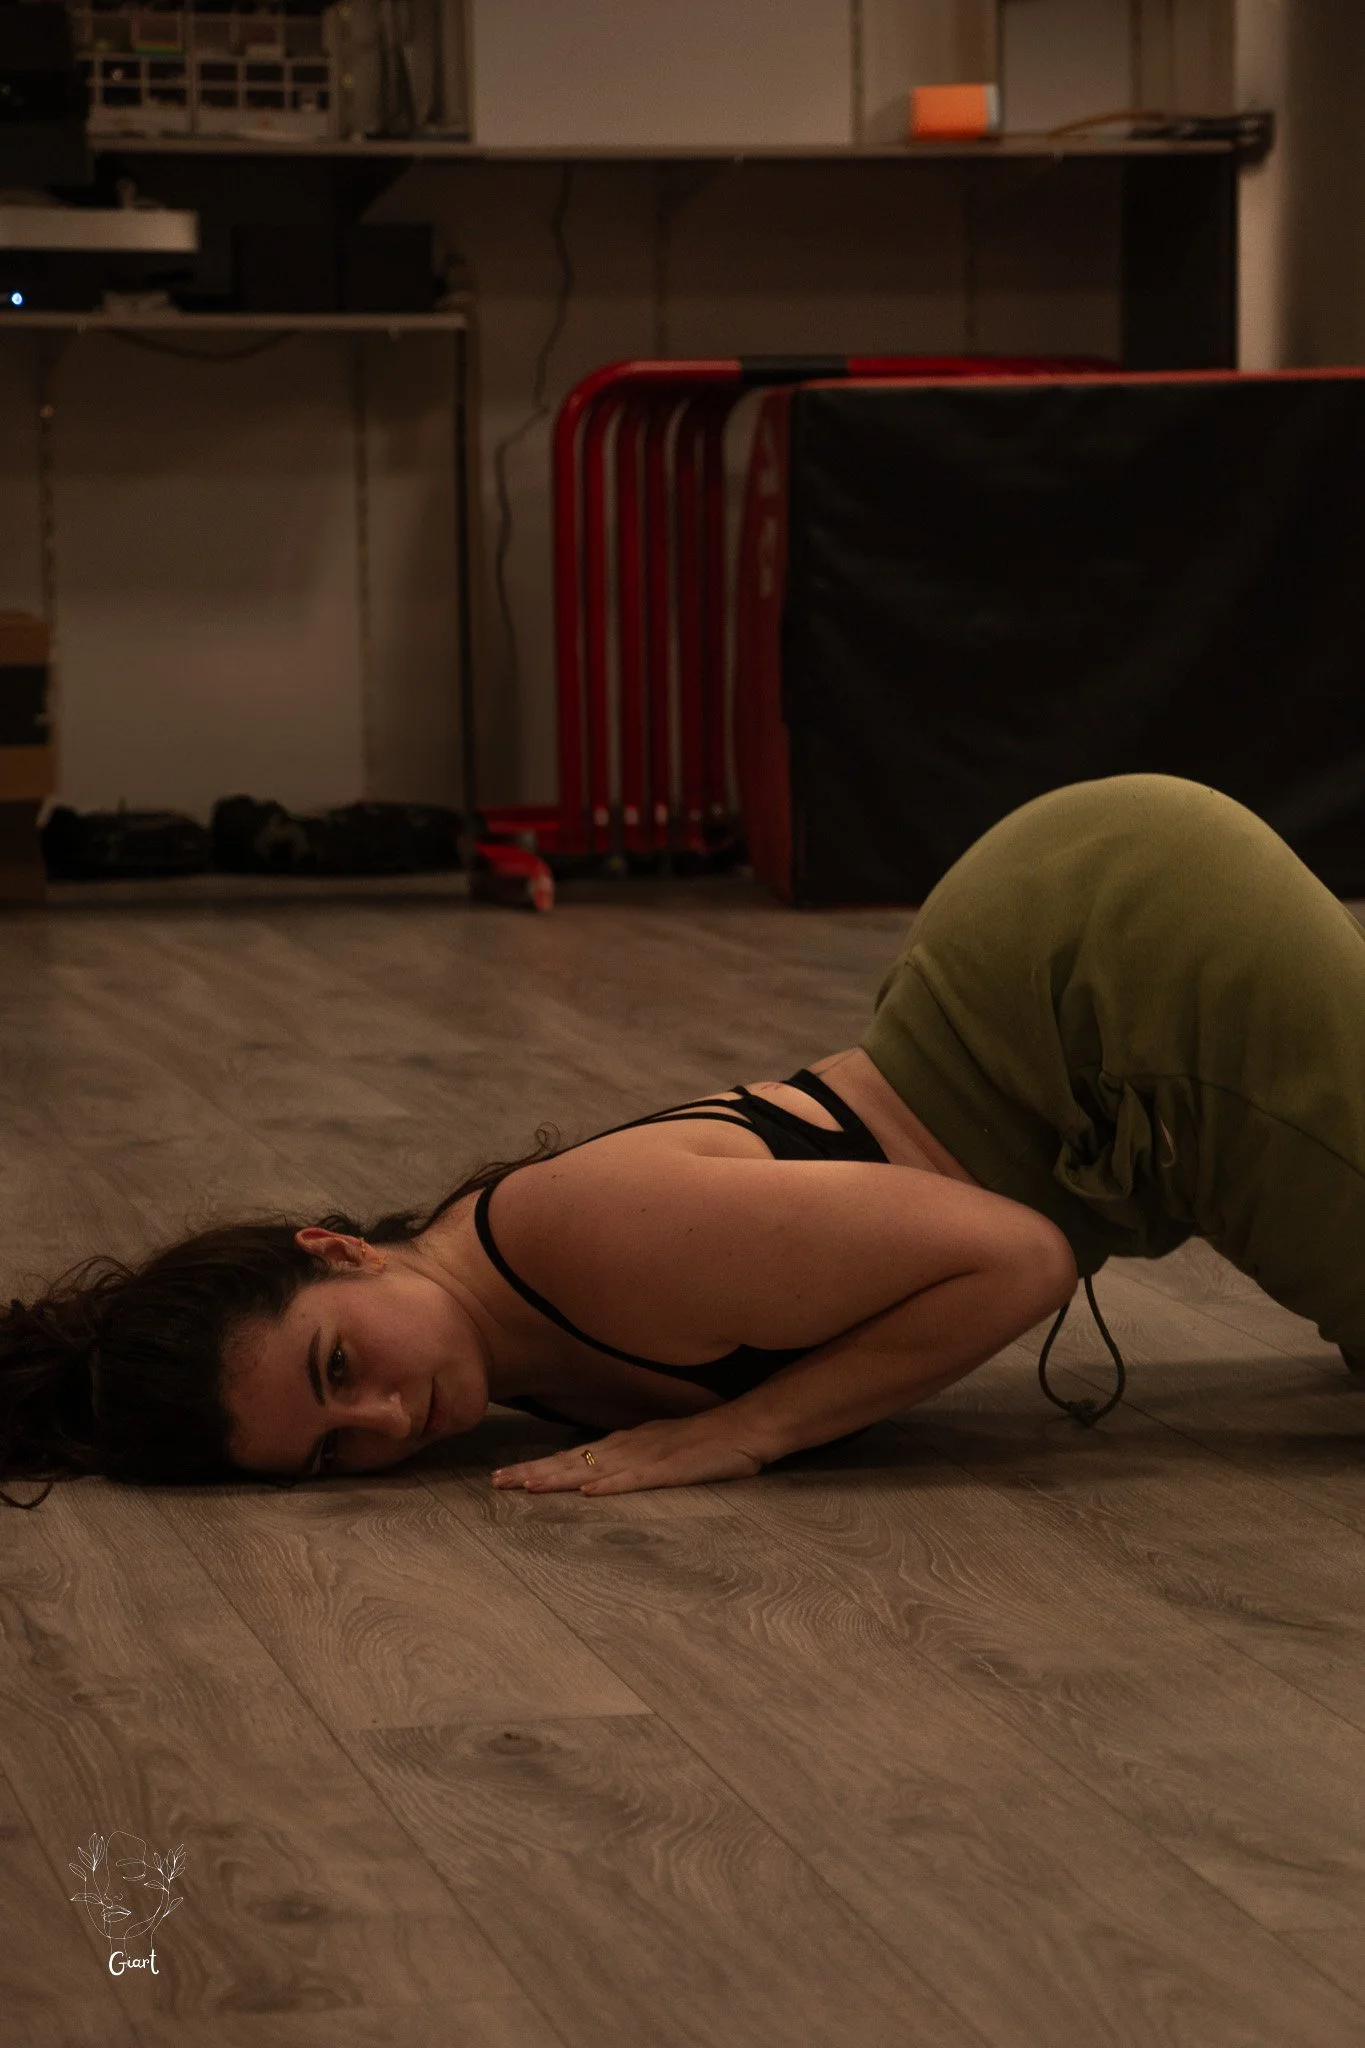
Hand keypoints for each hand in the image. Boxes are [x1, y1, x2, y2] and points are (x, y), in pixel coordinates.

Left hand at [490, 1414, 764, 1496]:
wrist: (748, 1425)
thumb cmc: (708, 1442)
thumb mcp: (661, 1450)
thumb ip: (632, 1461)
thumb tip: (600, 1476)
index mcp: (624, 1444)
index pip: (571, 1457)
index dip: (537, 1468)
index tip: (505, 1478)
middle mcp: (628, 1447)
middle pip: (572, 1461)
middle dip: (533, 1472)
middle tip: (496, 1482)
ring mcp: (649, 1456)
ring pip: (595, 1469)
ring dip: (559, 1478)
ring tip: (527, 1487)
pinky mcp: (672, 1469)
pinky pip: (637, 1479)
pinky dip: (611, 1485)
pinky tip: (589, 1492)